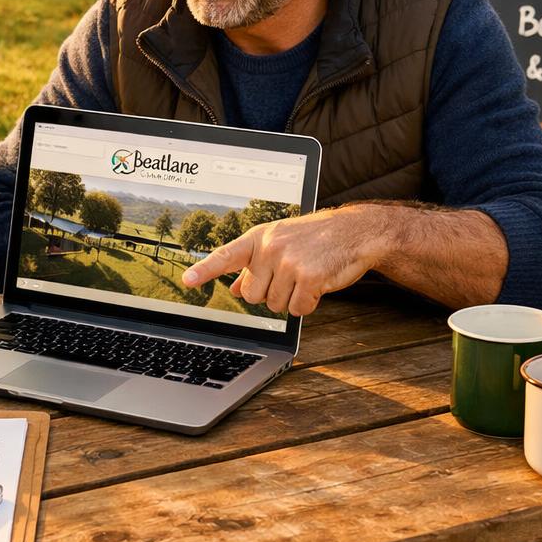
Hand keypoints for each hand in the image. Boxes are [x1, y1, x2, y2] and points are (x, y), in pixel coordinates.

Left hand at [181, 205, 385, 315]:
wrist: (354, 231)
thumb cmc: (314, 238)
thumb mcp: (279, 243)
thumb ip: (254, 265)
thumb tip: (232, 287)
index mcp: (258, 238)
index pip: (226, 256)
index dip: (205, 271)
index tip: (187, 281)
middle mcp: (269, 248)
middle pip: (251, 296)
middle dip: (270, 293)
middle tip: (289, 276)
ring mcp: (288, 262)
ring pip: (274, 305)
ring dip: (291, 299)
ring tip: (305, 276)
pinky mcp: (308, 277)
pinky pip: (297, 310)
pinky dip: (308, 304)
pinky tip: (316, 285)